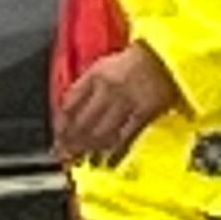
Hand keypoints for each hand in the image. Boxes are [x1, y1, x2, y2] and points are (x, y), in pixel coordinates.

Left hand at [54, 44, 176, 167]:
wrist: (164, 58)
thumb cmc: (131, 63)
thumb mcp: (102, 67)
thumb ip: (85, 87)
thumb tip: (67, 111)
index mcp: (95, 76)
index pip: (70, 104)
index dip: (61, 124)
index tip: (57, 137)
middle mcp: (107, 89)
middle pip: (83, 121)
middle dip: (71, 141)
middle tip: (64, 156)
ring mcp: (126, 101)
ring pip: (101, 131)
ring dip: (89, 148)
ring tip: (81, 161)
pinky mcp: (144, 112)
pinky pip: (125, 135)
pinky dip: (114, 150)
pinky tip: (106, 160)